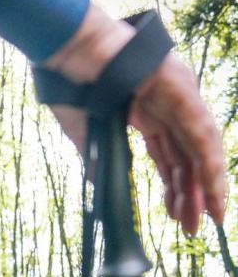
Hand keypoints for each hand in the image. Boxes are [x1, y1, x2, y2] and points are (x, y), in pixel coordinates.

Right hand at [44, 4, 225, 234]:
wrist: (65, 49)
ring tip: (207, 217)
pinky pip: (199, 131)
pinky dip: (207, 160)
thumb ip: (94, 157)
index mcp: (147, 113)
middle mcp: (168, 106)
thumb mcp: (83, 132)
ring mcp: (177, 95)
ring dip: (206, 184)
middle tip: (192, 227)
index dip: (175, 187)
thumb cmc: (70, 81)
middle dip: (191, 194)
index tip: (176, 216)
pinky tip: (211, 186)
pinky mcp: (177, 89)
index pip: (170, 157)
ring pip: (200, 148)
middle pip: (187, 157)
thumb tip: (98, 182)